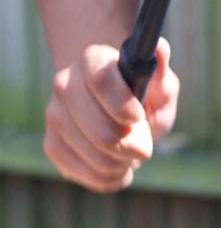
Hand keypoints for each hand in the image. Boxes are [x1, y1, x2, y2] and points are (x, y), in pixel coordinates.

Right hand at [44, 39, 178, 192]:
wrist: (115, 112)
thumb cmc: (142, 98)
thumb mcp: (160, 86)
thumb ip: (161, 73)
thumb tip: (160, 49)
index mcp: (93, 60)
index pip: (101, 81)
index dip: (123, 105)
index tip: (139, 117)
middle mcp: (65, 84)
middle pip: (101, 131)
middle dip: (132, 146)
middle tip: (143, 146)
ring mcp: (54, 116)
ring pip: (97, 157)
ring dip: (124, 164)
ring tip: (130, 155)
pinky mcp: (51, 145)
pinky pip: (87, 174)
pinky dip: (111, 178)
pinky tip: (117, 166)